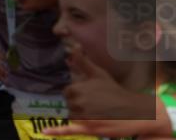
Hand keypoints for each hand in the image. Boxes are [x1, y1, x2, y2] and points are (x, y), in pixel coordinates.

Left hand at [45, 49, 167, 136]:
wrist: (134, 111)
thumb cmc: (115, 91)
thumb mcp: (98, 74)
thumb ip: (83, 62)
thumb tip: (73, 47)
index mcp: (77, 89)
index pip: (67, 93)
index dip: (77, 94)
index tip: (90, 95)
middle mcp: (78, 103)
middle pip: (69, 105)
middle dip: (80, 105)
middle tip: (97, 105)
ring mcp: (83, 118)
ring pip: (73, 117)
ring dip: (81, 116)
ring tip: (98, 113)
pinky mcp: (88, 129)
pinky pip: (68, 130)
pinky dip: (56, 131)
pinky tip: (44, 131)